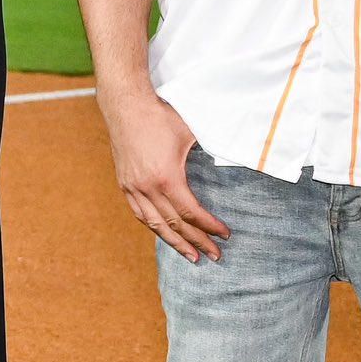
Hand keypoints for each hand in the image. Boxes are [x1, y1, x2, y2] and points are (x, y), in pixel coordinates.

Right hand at [101, 87, 225, 262]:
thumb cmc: (161, 116)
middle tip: (215, 256)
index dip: (210, 227)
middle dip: (197, 242)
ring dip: (174, 242)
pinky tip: (164, 233)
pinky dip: (154, 226)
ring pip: (155, 224)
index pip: (191, 213)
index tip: (225, 235)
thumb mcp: (192, 134)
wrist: (126, 105)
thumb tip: (235, 160)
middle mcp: (147, 187)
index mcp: (167, 178)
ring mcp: (133, 187)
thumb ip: (211, 152)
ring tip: (191, 256)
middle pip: (175, 224)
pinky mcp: (125, 183)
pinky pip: (139, 213)